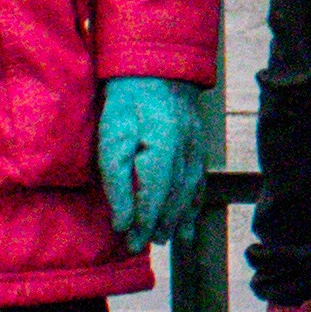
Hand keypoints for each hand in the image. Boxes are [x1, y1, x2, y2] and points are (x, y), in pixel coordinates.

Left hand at [95, 76, 208, 249]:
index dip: (143, 223)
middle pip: (174, 200)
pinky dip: (193, 204)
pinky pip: (199, 181)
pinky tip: (187, 218)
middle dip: (158, 226)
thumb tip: (122, 221)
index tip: (129, 242)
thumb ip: (116, 180)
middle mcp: (186, 152)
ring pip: (190, 194)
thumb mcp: (111, 136)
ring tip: (165, 239)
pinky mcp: (199, 144)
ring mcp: (197, 148)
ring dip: (178, 220)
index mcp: (163, 149)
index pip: (154, 197)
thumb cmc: (127, 99)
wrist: (156, 66)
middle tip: (142, 245)